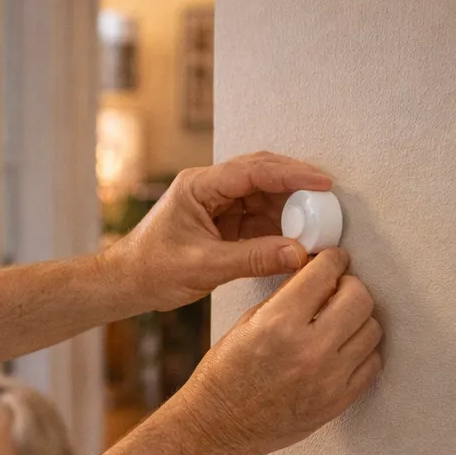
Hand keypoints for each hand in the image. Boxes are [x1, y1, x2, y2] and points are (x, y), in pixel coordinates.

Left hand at [103, 152, 332, 309]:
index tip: (322, 183)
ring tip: (318, 223)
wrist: (126, 284)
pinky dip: (280, 226)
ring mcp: (218, 204)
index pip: (253, 170)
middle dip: (297, 186)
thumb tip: (299, 253)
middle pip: (263, 175)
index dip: (291, 174)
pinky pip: (260, 217)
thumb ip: (252, 259)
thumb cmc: (151, 270)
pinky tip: (298, 238)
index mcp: (199, 186)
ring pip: (264, 196)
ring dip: (291, 208)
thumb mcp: (204, 266)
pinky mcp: (224, 222)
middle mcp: (210, 188)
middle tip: (328, 202)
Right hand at [184, 249, 382, 454]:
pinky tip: (343, 348)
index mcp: (278, 324)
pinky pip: (372, 363)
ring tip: (339, 321)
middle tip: (338, 290)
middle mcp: (308, 350)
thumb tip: (317, 277)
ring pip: (372, 329)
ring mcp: (328, 379)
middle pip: (359, 298)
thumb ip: (286, 299)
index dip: (332, 261)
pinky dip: (362, 351)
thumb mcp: (246, 325)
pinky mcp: (338, 401)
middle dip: (349, 286)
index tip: (333, 261)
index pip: (325, 274)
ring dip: (358, 319)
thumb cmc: (225, 377)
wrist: (220, 427)